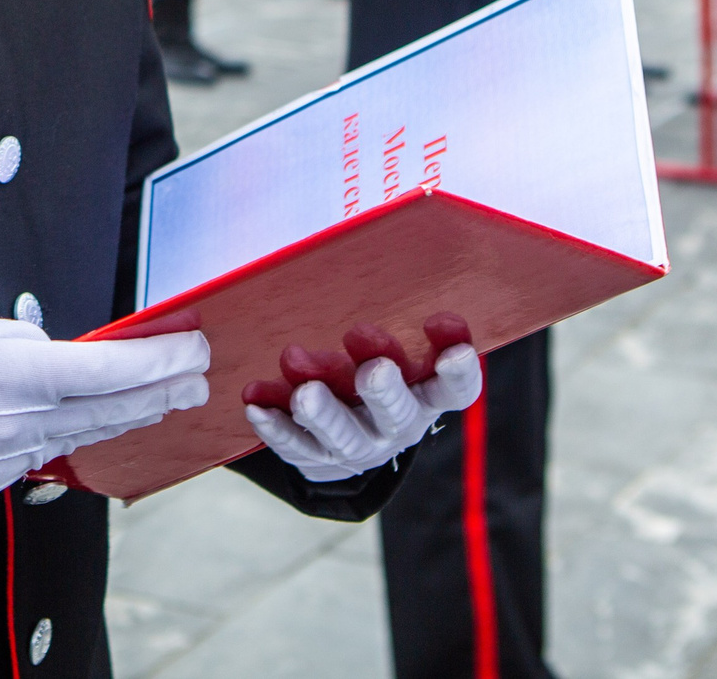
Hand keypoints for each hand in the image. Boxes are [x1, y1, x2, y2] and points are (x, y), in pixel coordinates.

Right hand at [0, 313, 209, 506]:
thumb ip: (21, 345)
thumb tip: (57, 357)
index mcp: (11, 374)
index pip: (108, 367)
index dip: (157, 359)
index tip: (190, 347)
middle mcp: (17, 423)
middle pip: (111, 407)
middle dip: (161, 389)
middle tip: (198, 376)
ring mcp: (6, 459)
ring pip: (86, 435)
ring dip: (131, 415)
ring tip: (166, 400)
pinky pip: (46, 453)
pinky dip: (77, 434)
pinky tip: (100, 421)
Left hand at [244, 340, 480, 481]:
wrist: (348, 435)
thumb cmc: (374, 372)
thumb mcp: (392, 349)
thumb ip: (386, 325)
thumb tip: (384, 257)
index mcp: (426, 397)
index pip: (456, 390)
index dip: (459, 374)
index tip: (455, 350)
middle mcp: (397, 427)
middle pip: (397, 415)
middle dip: (385, 392)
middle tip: (374, 370)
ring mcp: (358, 448)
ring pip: (344, 436)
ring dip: (324, 413)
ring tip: (305, 393)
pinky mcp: (318, 460)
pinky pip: (296, 447)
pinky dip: (276, 427)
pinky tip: (256, 406)